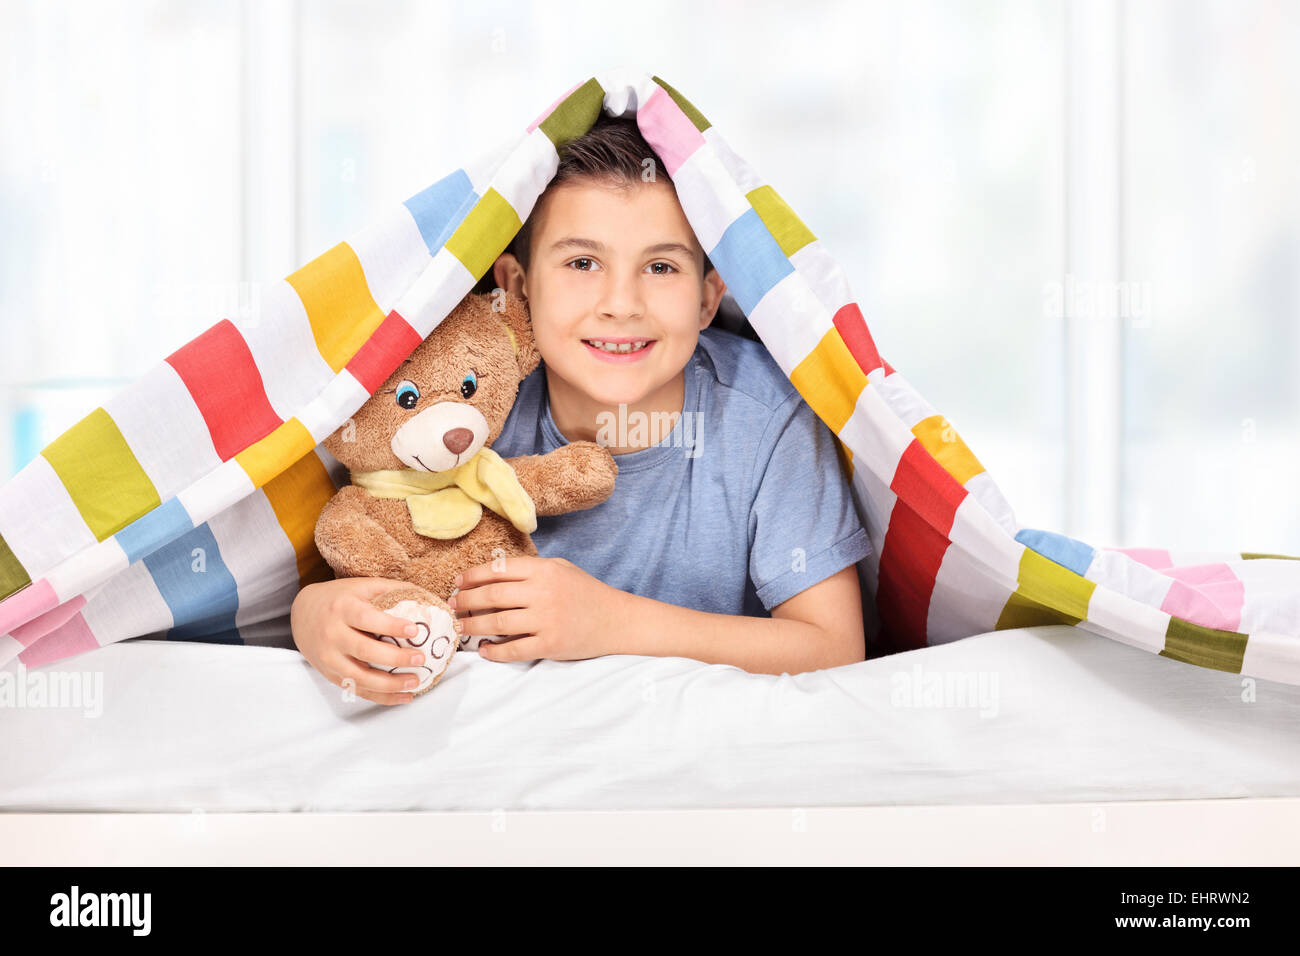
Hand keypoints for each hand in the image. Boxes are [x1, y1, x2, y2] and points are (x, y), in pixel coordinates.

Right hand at [290, 576, 442, 704]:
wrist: (302, 613)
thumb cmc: (339, 598)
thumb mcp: (361, 586)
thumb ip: (390, 590)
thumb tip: (427, 597)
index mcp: (342, 609)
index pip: (366, 619)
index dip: (390, 625)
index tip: (415, 630)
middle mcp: (332, 634)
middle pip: (364, 651)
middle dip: (395, 658)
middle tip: (420, 658)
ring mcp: (329, 658)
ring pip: (359, 677)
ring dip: (390, 684)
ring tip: (416, 681)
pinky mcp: (330, 675)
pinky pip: (356, 690)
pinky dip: (381, 697)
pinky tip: (403, 697)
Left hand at [449, 555, 624, 662]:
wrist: (616, 621)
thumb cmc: (586, 592)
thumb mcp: (561, 568)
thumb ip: (530, 569)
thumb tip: (490, 574)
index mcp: (544, 570)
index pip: (497, 569)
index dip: (472, 576)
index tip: (458, 582)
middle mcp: (543, 593)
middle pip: (491, 595)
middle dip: (465, 601)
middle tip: (452, 606)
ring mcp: (546, 620)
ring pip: (496, 623)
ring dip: (472, 626)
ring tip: (460, 627)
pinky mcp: (550, 645)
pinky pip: (513, 649)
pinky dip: (494, 652)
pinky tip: (484, 650)